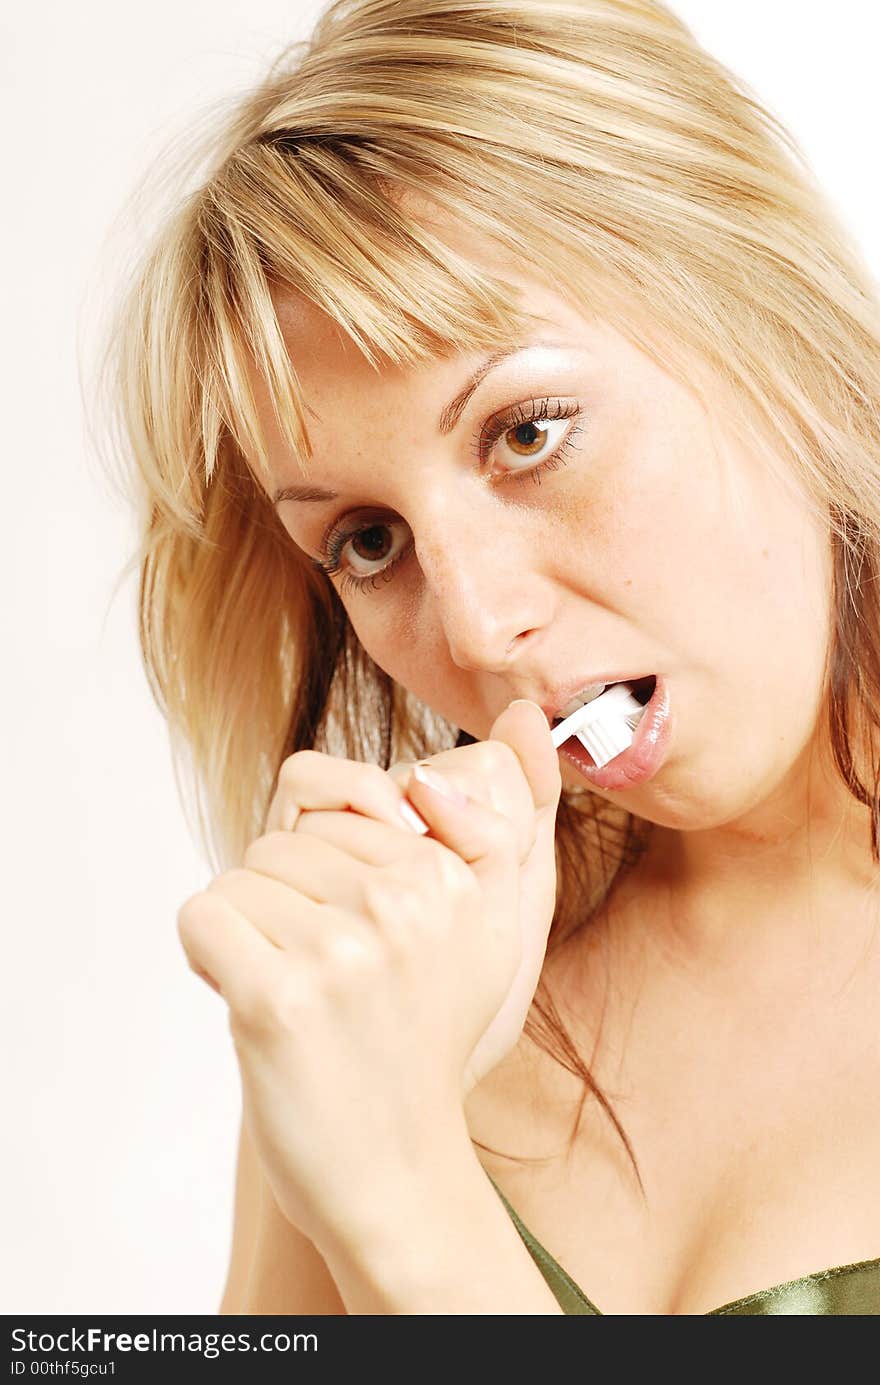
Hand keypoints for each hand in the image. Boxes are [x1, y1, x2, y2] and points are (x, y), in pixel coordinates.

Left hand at [176, 699, 560, 1249]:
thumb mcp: (494, 929)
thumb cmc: (429, 1040)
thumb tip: (520, 714)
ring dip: (252, 934)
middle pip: (286, 840)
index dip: (331, 867)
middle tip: (332, 977)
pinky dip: (207, 957)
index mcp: (454, 875)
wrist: (394, 1172)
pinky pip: (203, 918)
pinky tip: (253, 1004)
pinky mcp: (277, 998)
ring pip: (242, 877)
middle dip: (290, 899)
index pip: (340, 803)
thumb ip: (505, 822)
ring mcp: (342, 951)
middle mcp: (407, 903)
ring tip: (304, 996)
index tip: (364, 935)